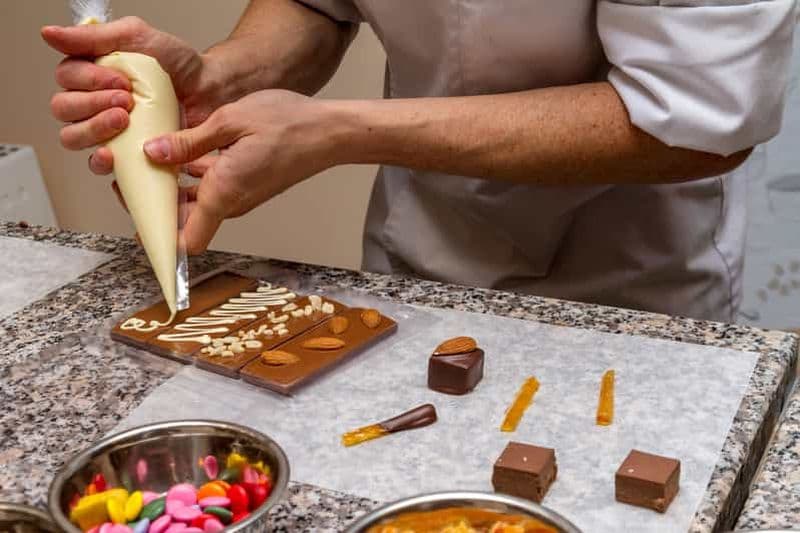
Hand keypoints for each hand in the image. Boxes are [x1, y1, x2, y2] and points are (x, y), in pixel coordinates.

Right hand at [42, 17, 222, 174]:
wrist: (210, 90)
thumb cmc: (177, 64)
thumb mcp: (137, 37)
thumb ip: (94, 36)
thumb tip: (49, 34)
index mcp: (90, 74)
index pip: (66, 79)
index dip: (88, 80)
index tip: (121, 80)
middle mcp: (92, 102)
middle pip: (64, 109)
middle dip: (92, 104)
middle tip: (126, 100)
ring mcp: (106, 131)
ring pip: (73, 137)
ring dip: (94, 129)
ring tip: (123, 121)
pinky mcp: (123, 155)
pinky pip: (97, 165)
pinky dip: (100, 161)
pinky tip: (113, 155)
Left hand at [143, 90, 342, 253]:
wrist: (329, 131)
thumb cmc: (288, 124)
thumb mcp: (231, 121)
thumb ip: (189, 141)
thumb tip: (153, 153)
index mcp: (224, 192)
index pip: (186, 241)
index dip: (159, 239)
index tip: (136, 220)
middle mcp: (231, 202)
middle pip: (183, 222)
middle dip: (156, 206)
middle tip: (131, 175)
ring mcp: (240, 195)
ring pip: (195, 204)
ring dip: (171, 188)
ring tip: (148, 157)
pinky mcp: (246, 184)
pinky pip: (210, 189)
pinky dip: (191, 177)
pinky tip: (180, 150)